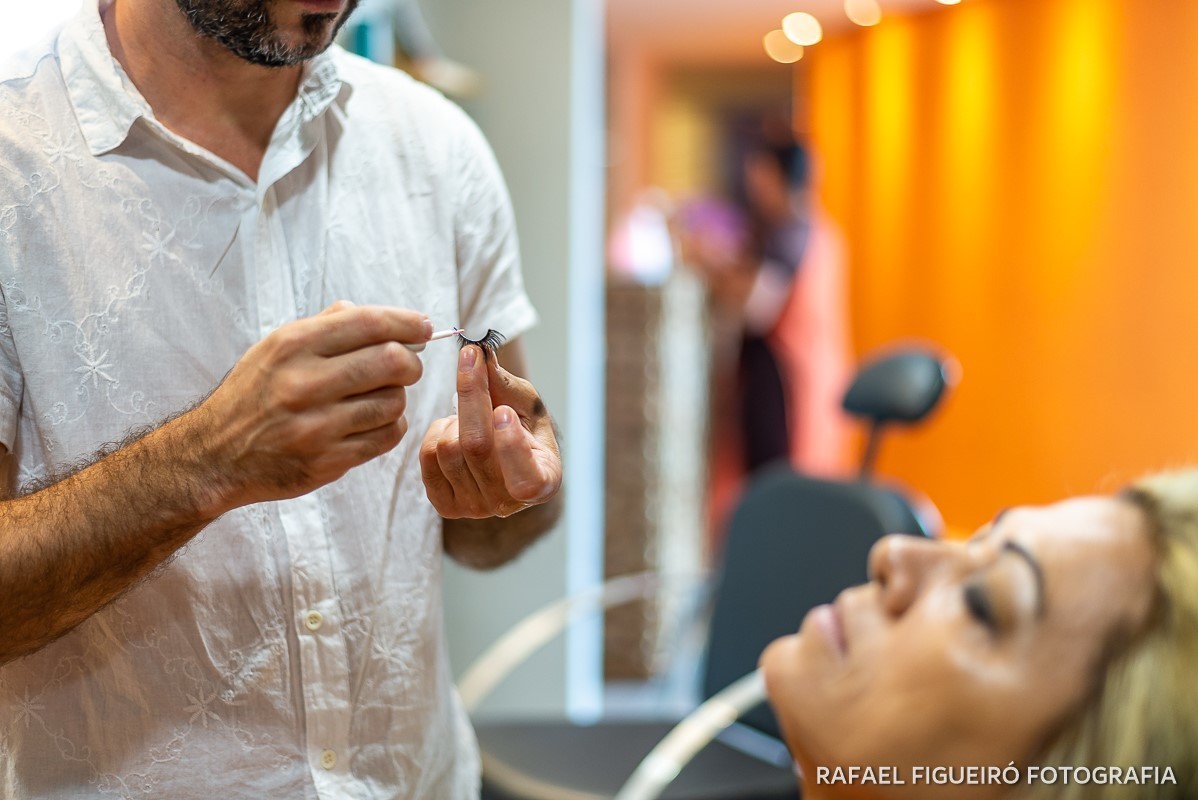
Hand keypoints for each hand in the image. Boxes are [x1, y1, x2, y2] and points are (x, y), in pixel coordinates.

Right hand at [195, 301, 429, 511]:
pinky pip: (386, 436)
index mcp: (292, 346)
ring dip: (396, 397)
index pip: (368, 323)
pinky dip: (390, 426)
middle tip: (407, 366)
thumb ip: (327, 326)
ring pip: (394, 401)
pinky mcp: (327, 461)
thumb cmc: (253, 395)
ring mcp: (316, 426)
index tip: (424, 327)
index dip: (406, 322)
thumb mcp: (275, 347)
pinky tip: (372, 422)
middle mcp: (303, 383)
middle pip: (392, 362)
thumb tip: (385, 319)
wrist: (215, 455)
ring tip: (377, 397)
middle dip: (411, 362)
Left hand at [420, 345, 561, 518]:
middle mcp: (509, 503)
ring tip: (470, 415)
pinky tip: (454, 430)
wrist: (503, 455)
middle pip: (477, 447)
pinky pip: (428, 457)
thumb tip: (480, 353)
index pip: (525, 479)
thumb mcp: (525, 403)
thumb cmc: (522, 427)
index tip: (502, 410)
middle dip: (472, 396)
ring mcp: (475, 508)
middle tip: (472, 359)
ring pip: (448, 448)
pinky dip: (437, 432)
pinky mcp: (446, 505)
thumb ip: (505, 384)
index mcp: (543, 483)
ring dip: (455, 417)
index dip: (511, 446)